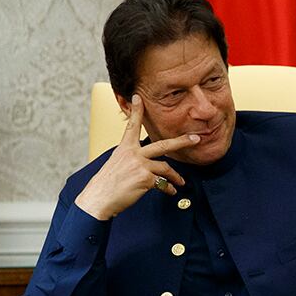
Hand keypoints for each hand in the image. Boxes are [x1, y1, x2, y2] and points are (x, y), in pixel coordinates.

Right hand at [74, 94, 195, 219]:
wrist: (99, 198)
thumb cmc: (108, 184)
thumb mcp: (117, 164)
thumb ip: (132, 158)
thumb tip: (147, 162)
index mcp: (124, 148)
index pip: (131, 126)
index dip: (136, 111)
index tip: (138, 97)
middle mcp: (133, 153)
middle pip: (163, 145)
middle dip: (182, 142)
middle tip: (196, 138)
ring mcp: (140, 165)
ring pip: (166, 168)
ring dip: (176, 177)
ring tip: (181, 182)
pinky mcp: (145, 178)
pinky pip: (164, 183)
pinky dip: (169, 188)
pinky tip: (171, 192)